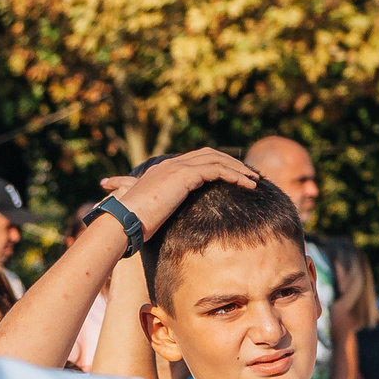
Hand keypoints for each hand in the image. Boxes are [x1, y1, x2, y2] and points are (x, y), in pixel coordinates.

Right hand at [99, 149, 261, 237]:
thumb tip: (167, 223)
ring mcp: (176, 167)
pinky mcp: (183, 175)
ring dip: (238, 168)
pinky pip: (217, 170)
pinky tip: (248, 186)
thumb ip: (164, 210)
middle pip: (209, 154)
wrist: (123, 221)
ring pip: (216, 159)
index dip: (217, 164)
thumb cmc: (133, 225)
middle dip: (231, 162)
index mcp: (164, 170)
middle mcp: (171, 164)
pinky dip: (235, 176)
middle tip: (249, 174)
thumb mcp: (153, 215)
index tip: (233, 175)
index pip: (196, 160)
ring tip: (254, 180)